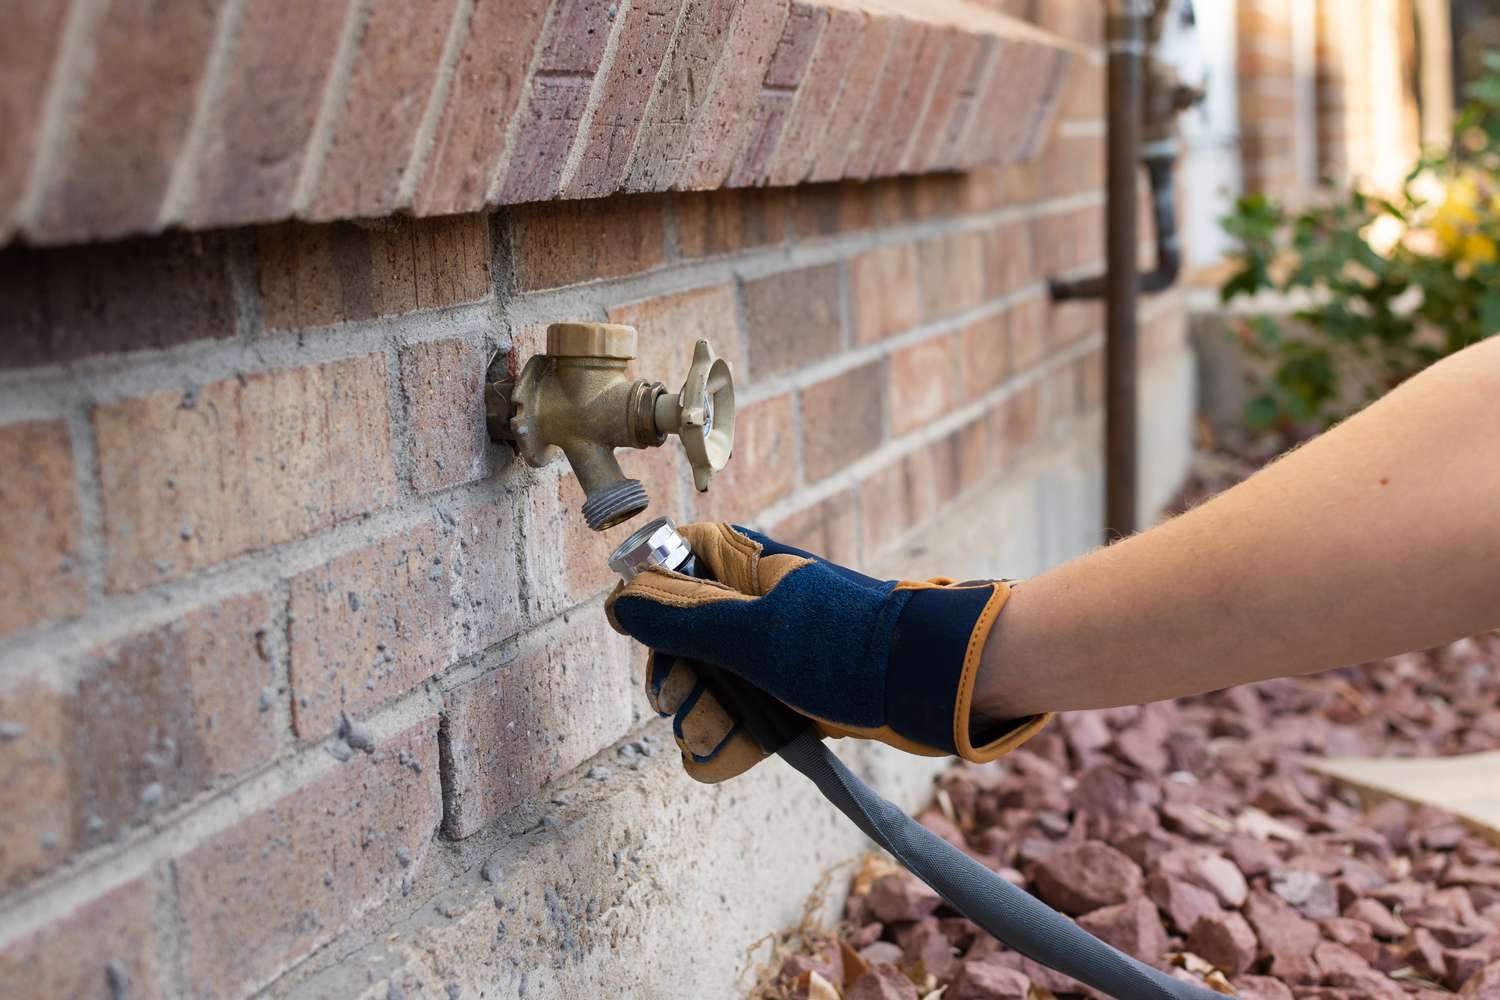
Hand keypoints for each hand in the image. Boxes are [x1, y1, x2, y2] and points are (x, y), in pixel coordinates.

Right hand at [605, 523, 1048, 781]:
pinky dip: (729, 738)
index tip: (643, 634)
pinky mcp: (794, 690)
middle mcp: (754, 600)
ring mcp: (775, 648)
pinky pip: (746, 712)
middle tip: (676, 700)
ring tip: (707, 739)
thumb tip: (618, 601)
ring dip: (700, 713)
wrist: (930, 686)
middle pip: (684, 632)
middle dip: (675, 673)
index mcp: (743, 563)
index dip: (650, 598)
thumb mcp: (750, 633)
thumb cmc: (842, 646)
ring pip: (712, 679)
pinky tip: (712, 762)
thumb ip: (680, 619)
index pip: (672, 561)